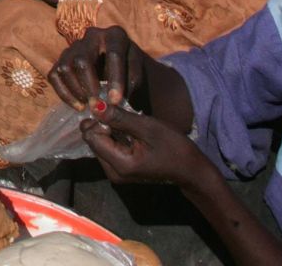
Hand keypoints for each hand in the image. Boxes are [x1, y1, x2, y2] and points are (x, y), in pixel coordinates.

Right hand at [50, 25, 150, 110]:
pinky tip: (79, 106)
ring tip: (89, 107)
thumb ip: (130, 85)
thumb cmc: (132, 72)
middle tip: (97, 106)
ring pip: (65, 66)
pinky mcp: (62, 59)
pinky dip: (64, 93)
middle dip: (89, 85)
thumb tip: (112, 101)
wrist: (122, 68)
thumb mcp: (138, 75)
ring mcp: (74, 46)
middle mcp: (92, 36)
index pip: (113, 54)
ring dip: (75, 90)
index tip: (116, 101)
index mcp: (115, 35)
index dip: (114, 79)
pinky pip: (54, 75)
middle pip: (82, 59)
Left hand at [80, 105, 207, 187]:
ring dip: (108, 131)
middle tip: (123, 116)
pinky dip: (114, 138)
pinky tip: (130, 134)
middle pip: (92, 142)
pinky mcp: (121, 171)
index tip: (116, 112)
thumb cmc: (173, 146)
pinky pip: (108, 150)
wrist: (190, 169)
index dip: (100, 121)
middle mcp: (113, 173)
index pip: (92, 137)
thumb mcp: (147, 127)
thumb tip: (94, 106)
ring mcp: (116, 174)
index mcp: (120, 165)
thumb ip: (119, 118)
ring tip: (129, 126)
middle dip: (102, 126)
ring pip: (99, 145)